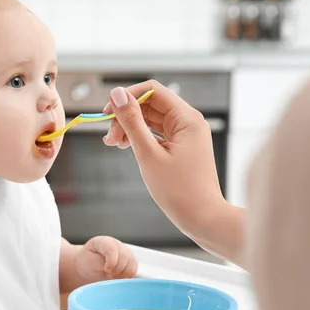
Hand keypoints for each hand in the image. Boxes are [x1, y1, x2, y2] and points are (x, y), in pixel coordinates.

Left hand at [76, 236, 137, 281]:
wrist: (88, 267)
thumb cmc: (87, 264)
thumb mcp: (88, 262)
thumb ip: (100, 264)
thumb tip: (113, 269)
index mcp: (102, 241)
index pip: (112, 249)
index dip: (111, 262)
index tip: (106, 270)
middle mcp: (115, 244)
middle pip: (124, 257)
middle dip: (117, 270)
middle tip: (108, 275)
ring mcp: (124, 251)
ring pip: (132, 263)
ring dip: (123, 274)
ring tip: (112, 276)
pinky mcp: (129, 261)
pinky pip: (134, 269)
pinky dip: (127, 276)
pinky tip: (118, 277)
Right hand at [102, 80, 244, 264]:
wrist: (202, 218)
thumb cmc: (179, 191)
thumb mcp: (148, 154)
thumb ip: (131, 122)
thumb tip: (117, 95)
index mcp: (186, 118)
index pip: (152, 90)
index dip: (127, 97)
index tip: (107, 112)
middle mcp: (188, 122)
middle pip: (149, 105)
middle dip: (126, 117)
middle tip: (109, 138)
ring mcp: (185, 135)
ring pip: (150, 120)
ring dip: (130, 128)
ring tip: (114, 144)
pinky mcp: (180, 148)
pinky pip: (155, 134)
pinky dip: (139, 138)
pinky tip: (125, 147)